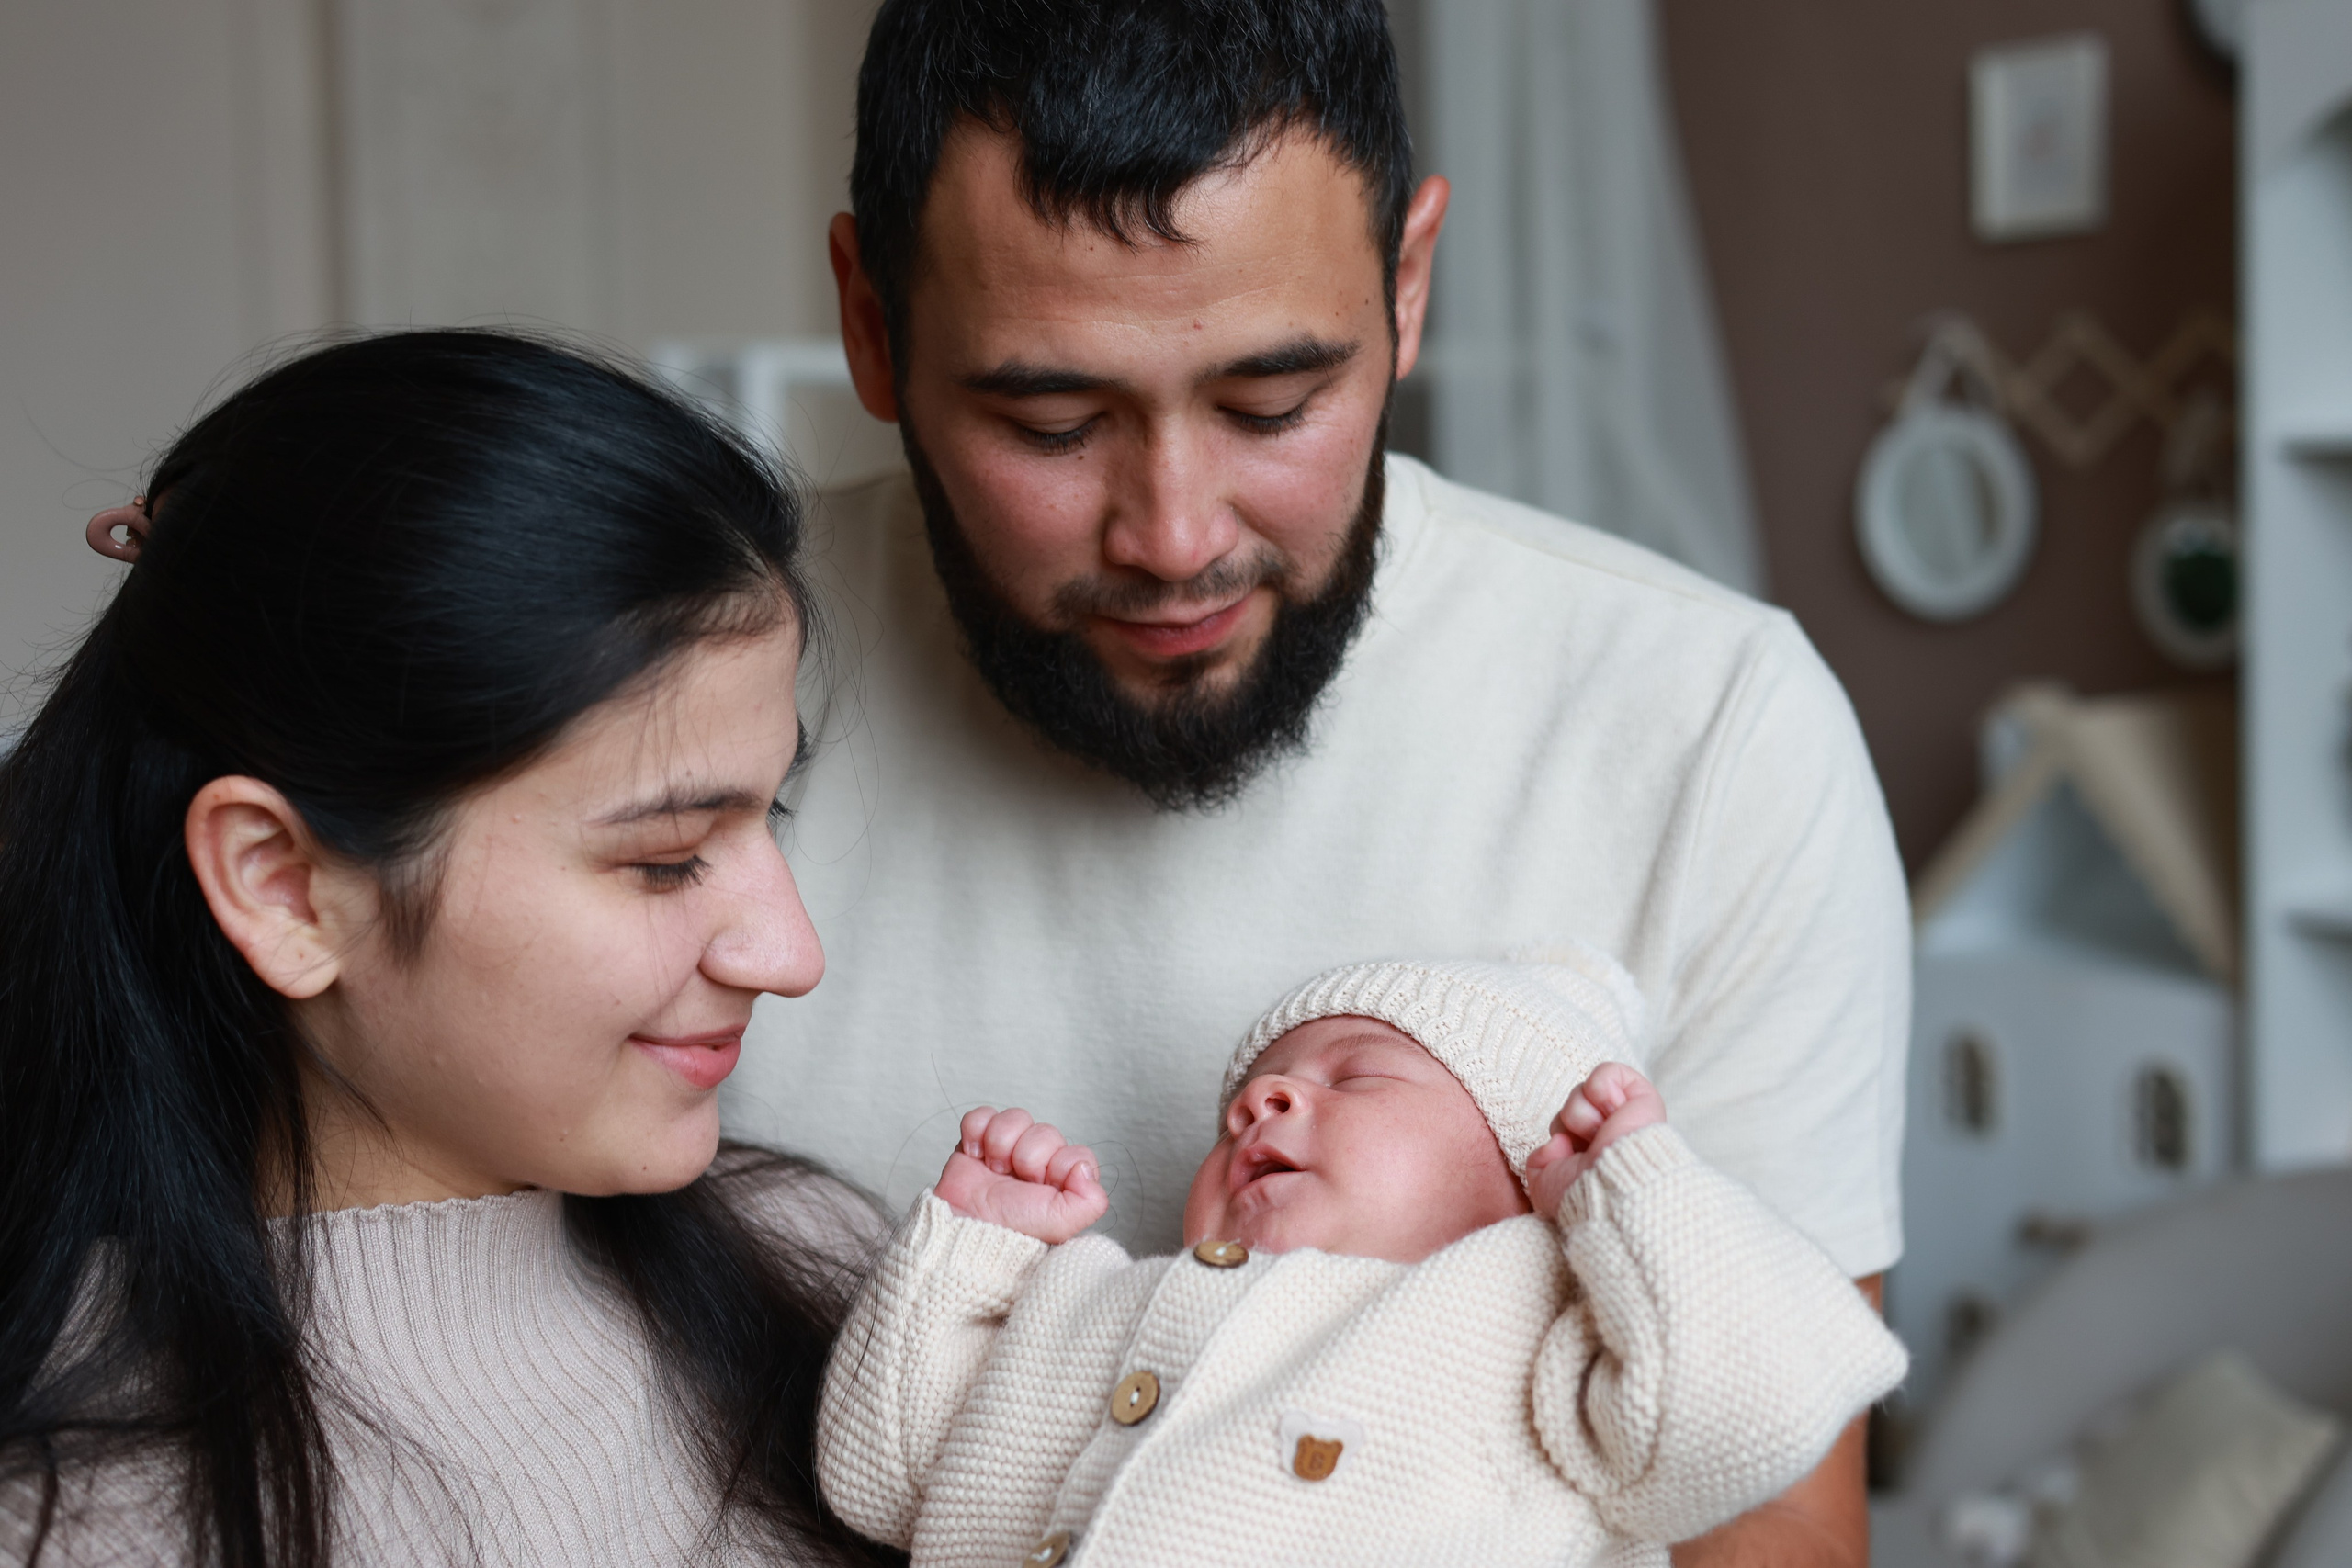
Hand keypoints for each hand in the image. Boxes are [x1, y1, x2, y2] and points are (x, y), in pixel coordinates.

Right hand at [934, 1106, 1108, 1242]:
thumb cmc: (1010, 1231)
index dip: (1059, 1165)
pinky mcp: (978, 1140)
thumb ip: (1090, 1201)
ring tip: (994, 1169)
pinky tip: (975, 1156)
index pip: (1076, 1152)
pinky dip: (976, 1132)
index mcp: (1061, 1180)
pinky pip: (983, 1115)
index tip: (1043, 1185)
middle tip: (1015, 1181)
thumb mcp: (1060, 1224)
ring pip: (1015, 1117)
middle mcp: (1038, 1161)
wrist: (965, 1230)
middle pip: (1045, 1132)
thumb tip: (1085, 1168)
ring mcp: (1007, 1148)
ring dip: (1001, 1144)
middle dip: (1027, 1156)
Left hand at [1525, 1062, 1666, 1217]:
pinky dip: (1601, 1090)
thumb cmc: (1584, 1194)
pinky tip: (1613, 1113)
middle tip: (1591, 1147)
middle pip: (1570, 1105)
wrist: (1613, 1188)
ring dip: (1583, 1115)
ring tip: (1602, 1134)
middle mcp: (1610, 1130)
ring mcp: (1626, 1112)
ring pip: (1581, 1090)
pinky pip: (1606, 1072)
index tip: (1573, 1159)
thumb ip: (1540, 1161)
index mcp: (1592, 1151)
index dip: (1561, 1138)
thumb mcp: (1547, 1186)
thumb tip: (1558, 1142)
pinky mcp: (1642, 1095)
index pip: (1562, 1125)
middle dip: (1570, 1124)